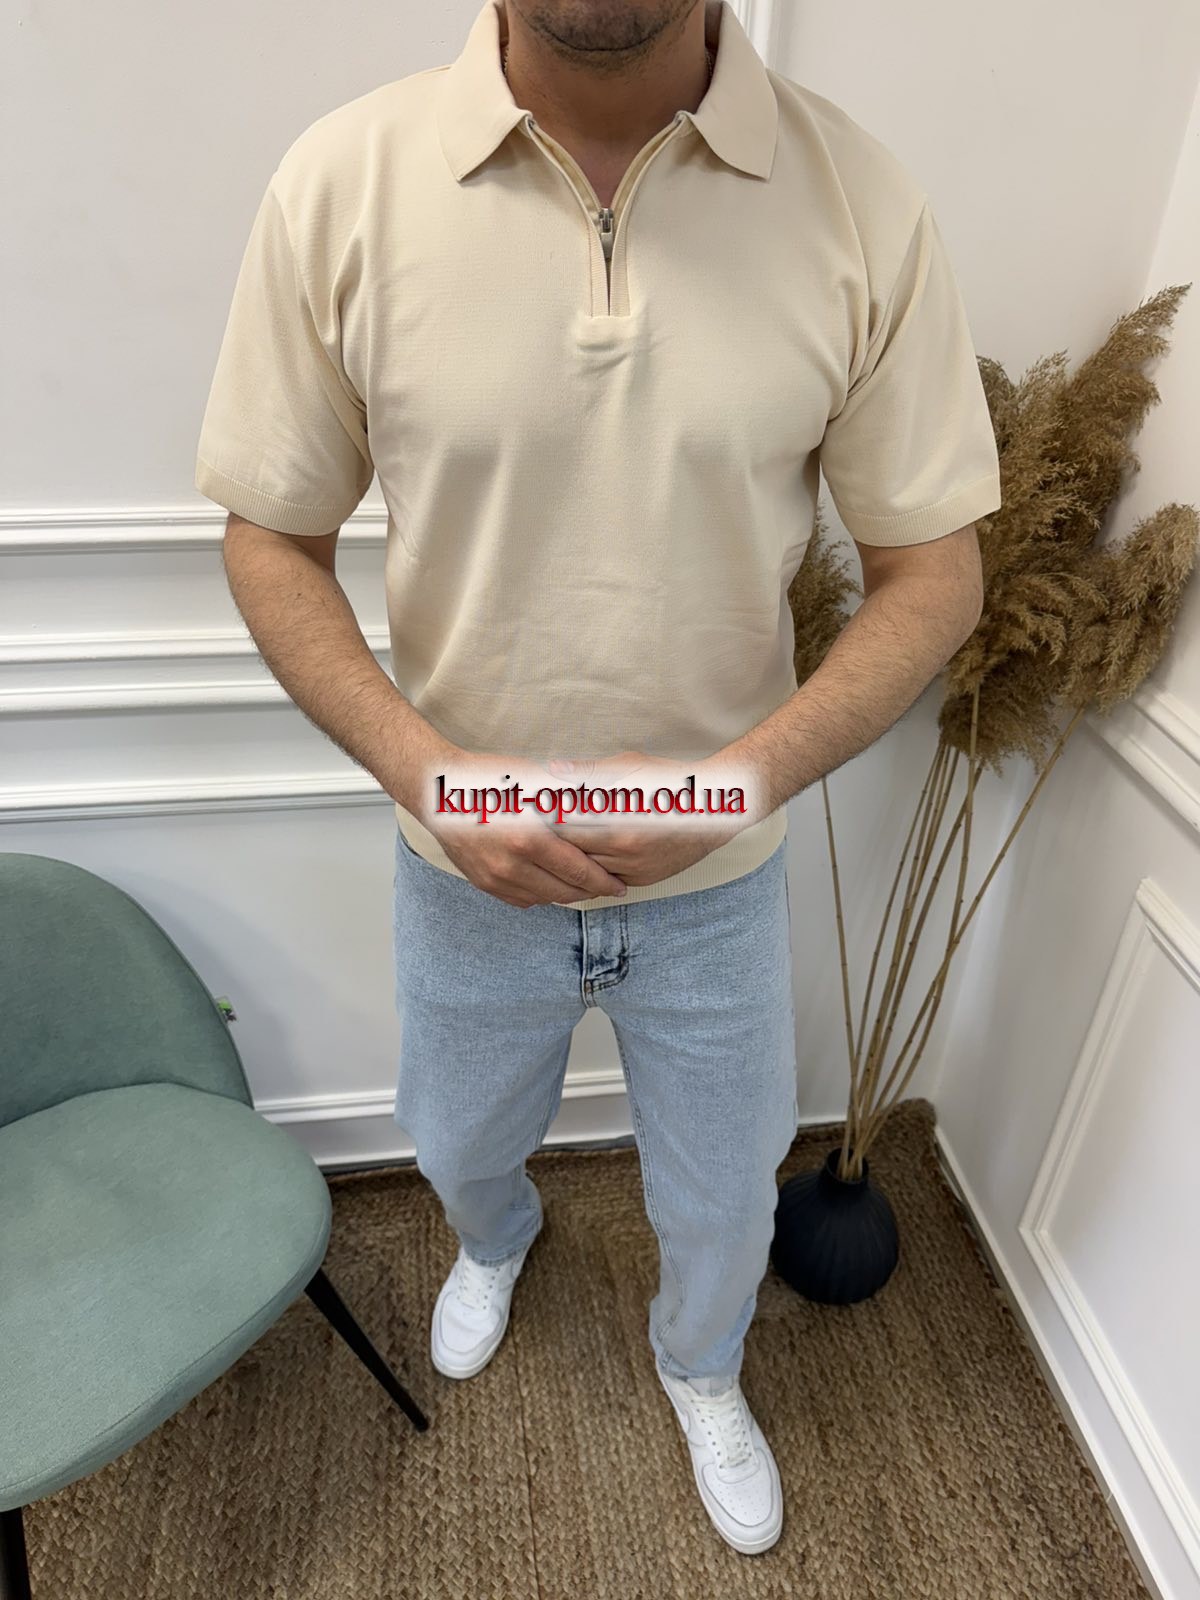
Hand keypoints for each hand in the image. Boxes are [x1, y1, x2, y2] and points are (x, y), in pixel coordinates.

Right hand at [406, 747, 630, 908]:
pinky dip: (542, 894)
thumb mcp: (534, 786)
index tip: (620, 885)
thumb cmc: (489, 781)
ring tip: (585, 886)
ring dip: (567, 894)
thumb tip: (610, 810)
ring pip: (545, 898)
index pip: (580, 871)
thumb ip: (570, 804)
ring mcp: (496, 878)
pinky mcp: (484, 883)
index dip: (604, 881)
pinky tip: (554, 883)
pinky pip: (522, 899)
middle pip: (565, 891)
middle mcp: (512, 865)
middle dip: (592, 892)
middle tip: (609, 888)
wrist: (439, 793)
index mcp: (530, 839)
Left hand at [544, 749, 758, 887]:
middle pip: (570, 851)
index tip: (523, 810)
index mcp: (619, 818)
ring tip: (539, 846)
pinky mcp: (641, 881)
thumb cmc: (671, 783)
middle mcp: (625, 850)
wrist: (714, 812)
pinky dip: (585, 872)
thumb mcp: (632, 767)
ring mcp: (633, 869)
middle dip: (547, 841)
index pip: (566, 824)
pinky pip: (603, 881)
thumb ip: (589, 771)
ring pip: (583, 872)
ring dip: (563, 860)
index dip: (542, 818)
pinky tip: (570, 860)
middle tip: (523, 829)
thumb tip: (553, 768)